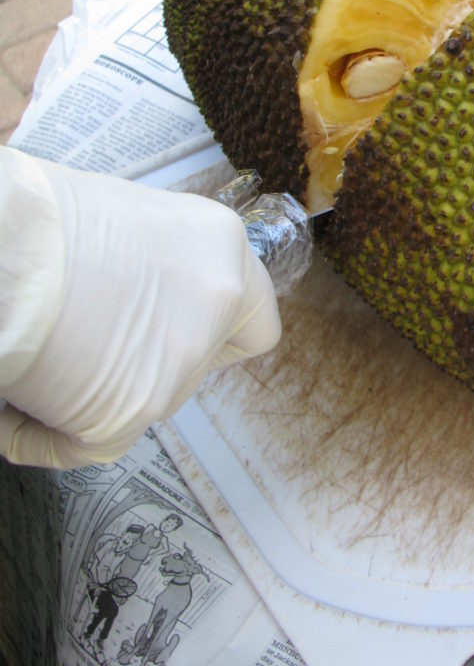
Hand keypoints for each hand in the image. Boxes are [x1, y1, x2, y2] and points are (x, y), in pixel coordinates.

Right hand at [0, 149, 279, 468]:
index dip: (221, 336)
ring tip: (44, 351)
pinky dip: (46, 433)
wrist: (4, 245)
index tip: (185, 336)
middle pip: (195, 365)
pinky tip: (14, 404)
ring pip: (143, 405)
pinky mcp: (134, 412)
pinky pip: (88, 446)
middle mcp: (217, 303)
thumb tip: (142, 301)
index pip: (256, 322)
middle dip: (148, 362)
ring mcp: (181, 362)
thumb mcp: (128, 220)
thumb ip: (161, 267)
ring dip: (97, 391)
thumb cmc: (46, 220)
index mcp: (221, 246)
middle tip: (91, 338)